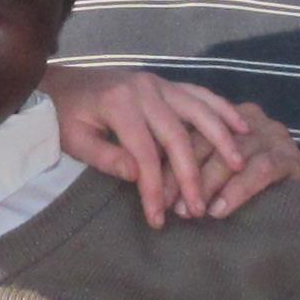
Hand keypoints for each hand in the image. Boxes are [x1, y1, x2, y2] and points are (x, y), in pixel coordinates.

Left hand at [53, 70, 291, 225]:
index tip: (158, 218)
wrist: (59, 82)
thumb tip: (137, 175)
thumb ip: (104, 157)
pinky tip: (241, 125)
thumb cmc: (64, 115)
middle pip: (176, 136)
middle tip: (199, 208)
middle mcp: (143, 90)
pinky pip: (199, 94)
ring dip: (220, 137)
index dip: (153, 188)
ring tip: (237, 164)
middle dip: (190, 175)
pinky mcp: (164, 83)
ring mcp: (157, 83)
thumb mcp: (74, 139)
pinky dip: (222, 108)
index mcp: (118, 105)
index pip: (143, 154)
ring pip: (198, 111)